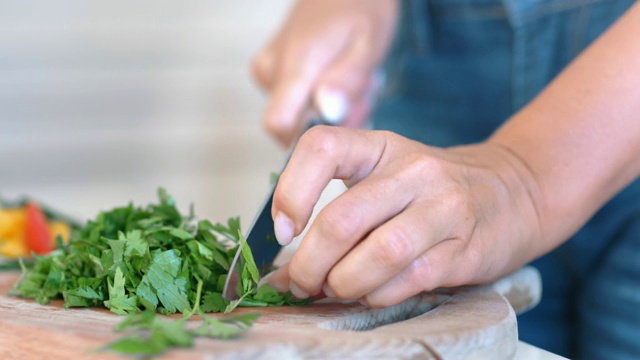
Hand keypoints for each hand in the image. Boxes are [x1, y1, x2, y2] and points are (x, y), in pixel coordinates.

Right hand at [252, 0, 397, 146]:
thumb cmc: (362, 9)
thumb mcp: (369, 44)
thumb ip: (347, 80)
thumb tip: (325, 113)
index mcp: (297, 62)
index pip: (278, 124)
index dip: (304, 140)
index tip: (338, 130)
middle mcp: (273, 67)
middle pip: (286, 125)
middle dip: (325, 125)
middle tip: (360, 99)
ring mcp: (267, 67)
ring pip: (291, 114)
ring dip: (327, 112)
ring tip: (353, 86)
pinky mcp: (268, 68)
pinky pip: (290, 101)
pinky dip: (318, 100)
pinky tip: (338, 82)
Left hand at [266, 126, 542, 306]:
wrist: (514, 191)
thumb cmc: (431, 191)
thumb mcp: (385, 180)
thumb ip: (336, 216)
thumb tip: (282, 273)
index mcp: (381, 146)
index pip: (322, 146)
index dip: (291, 190)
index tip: (283, 231)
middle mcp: (412, 171)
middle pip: (342, 219)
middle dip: (309, 264)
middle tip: (301, 283)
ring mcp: (443, 207)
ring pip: (378, 254)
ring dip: (343, 284)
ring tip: (335, 290)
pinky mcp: (465, 248)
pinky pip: (409, 280)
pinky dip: (378, 295)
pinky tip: (371, 293)